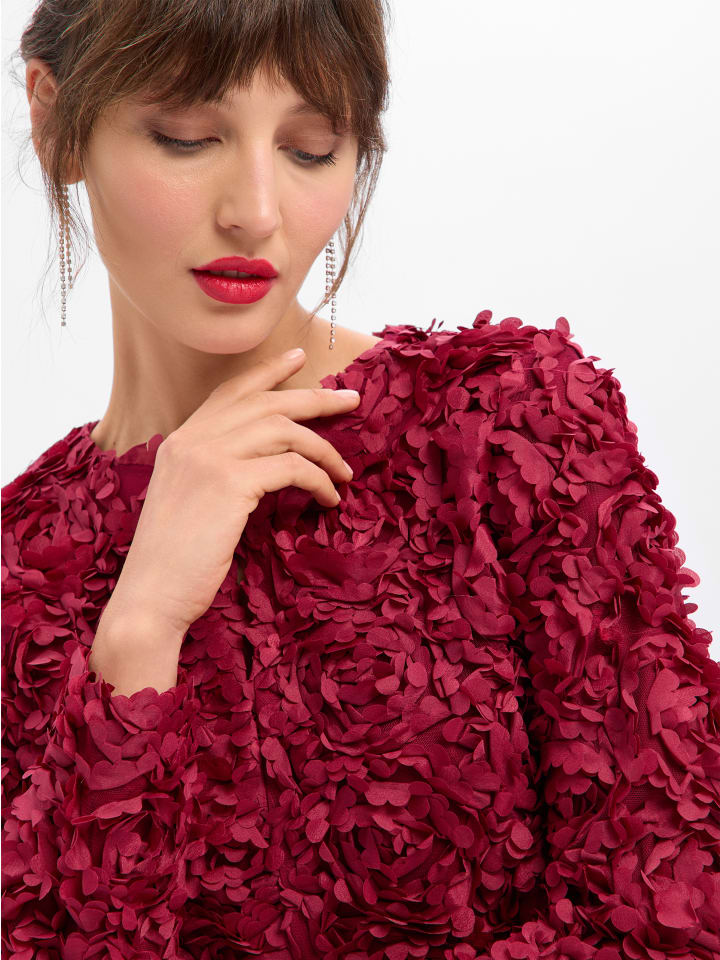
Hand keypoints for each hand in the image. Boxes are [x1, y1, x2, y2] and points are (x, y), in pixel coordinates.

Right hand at [103, 349, 359, 636]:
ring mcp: (209, 458)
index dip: (268, 373)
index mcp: (181, 440)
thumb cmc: (174, 561)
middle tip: (351, 400)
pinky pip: (291, 467)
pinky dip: (318, 480)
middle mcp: (193, 440)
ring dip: (324, 449)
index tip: (300, 360)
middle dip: (315, 397)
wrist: (150, 597)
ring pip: (284, 430)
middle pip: (266, 402)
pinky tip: (329, 498)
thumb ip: (217, 471)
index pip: (231, 391)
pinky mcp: (230, 483)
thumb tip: (267, 462)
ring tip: (344, 473)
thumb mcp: (190, 501)